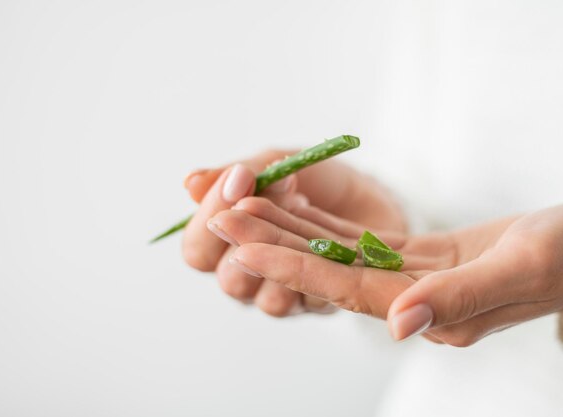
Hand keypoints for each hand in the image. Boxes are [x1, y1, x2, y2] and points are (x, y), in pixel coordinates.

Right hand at [181, 149, 407, 316]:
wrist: (372, 195)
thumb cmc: (316, 182)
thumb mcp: (275, 164)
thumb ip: (237, 175)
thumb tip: (189, 183)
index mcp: (227, 245)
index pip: (197, 250)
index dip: (211, 217)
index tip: (241, 178)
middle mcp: (249, 275)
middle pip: (227, 280)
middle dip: (252, 234)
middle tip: (284, 187)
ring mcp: (282, 292)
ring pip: (265, 297)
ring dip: (283, 248)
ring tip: (302, 203)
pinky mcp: (317, 303)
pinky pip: (305, 299)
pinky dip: (312, 264)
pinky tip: (324, 235)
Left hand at [222, 201, 562, 344]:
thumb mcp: (523, 270)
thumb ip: (459, 299)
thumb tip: (397, 322)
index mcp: (431, 311)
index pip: (343, 287)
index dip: (289, 263)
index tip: (240, 239)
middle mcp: (412, 300)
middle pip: (328, 270)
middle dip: (272, 244)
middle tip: (220, 217)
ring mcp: (412, 279)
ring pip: (338, 253)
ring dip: (291, 229)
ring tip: (244, 204)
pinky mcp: (419, 257)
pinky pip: (362, 239)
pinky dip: (327, 222)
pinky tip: (295, 205)